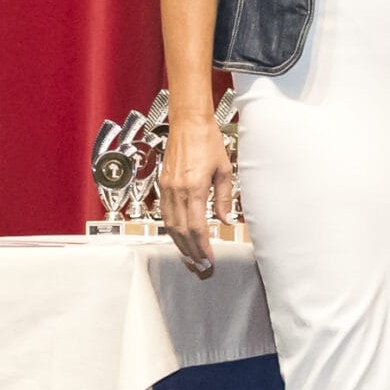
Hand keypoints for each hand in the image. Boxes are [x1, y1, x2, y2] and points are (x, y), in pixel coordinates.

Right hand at [159, 110, 234, 276]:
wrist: (188, 123)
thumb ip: (224, 198)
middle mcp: (177, 191)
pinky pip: (165, 213)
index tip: (209, 259)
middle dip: (191, 251)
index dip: (203, 246)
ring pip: (170, 224)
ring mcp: (167, 188)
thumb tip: (226, 221)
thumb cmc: (208, 142)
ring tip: (191, 257)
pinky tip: (180, 237)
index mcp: (194, 188)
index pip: (197, 227)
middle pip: (181, 230)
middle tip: (201, 266)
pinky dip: (172, 229)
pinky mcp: (163, 185)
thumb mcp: (224, 170)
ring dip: (180, 243)